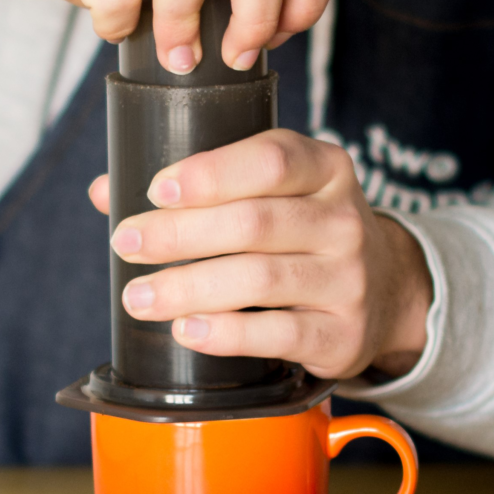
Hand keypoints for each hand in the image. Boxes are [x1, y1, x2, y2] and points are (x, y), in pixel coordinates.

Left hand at [89, 130, 432, 379]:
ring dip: (189, 287)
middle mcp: (343, 220)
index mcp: (325, 168)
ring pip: (260, 280)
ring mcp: (347, 279)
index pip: (271, 160)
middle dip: (179, 234)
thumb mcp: (273, 194)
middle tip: (125, 243)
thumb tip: (106, 191)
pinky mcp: (342, 334)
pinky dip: (227, 333)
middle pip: (255, 222)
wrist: (386, 291)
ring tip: (139, 296)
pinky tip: (186, 329)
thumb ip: (200, 186)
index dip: (210, 174)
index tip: (155, 190)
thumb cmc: (306, 232)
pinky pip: (279, 334)